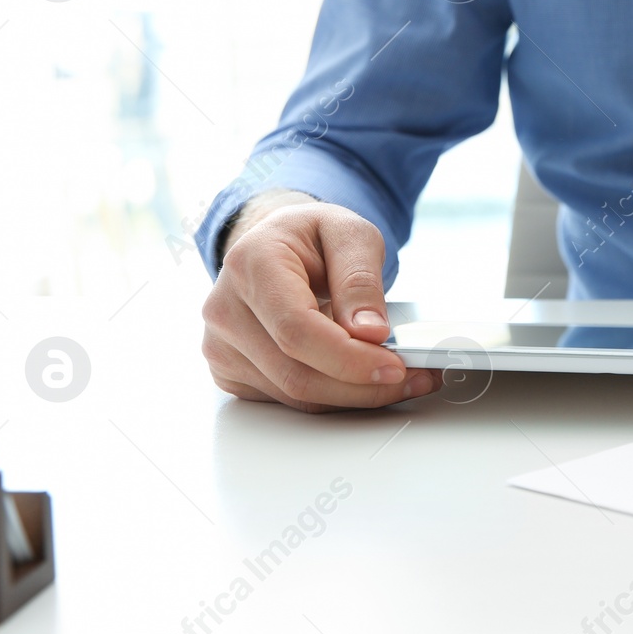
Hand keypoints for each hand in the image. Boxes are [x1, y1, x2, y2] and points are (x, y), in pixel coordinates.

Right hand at [200, 198, 440, 411]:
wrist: (275, 244)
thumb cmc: (310, 236)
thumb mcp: (350, 234)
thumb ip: (360, 280)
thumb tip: (369, 333)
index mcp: (251, 264)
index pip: (296, 330)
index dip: (348, 358)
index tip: (394, 365)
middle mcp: (225, 308)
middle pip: (296, 373)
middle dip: (362, 386)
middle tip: (411, 377)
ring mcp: (221, 344)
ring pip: (294, 395)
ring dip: (353, 396)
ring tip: (398, 377)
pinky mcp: (230, 369)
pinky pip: (285, 400)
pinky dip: (331, 396)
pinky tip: (359, 379)